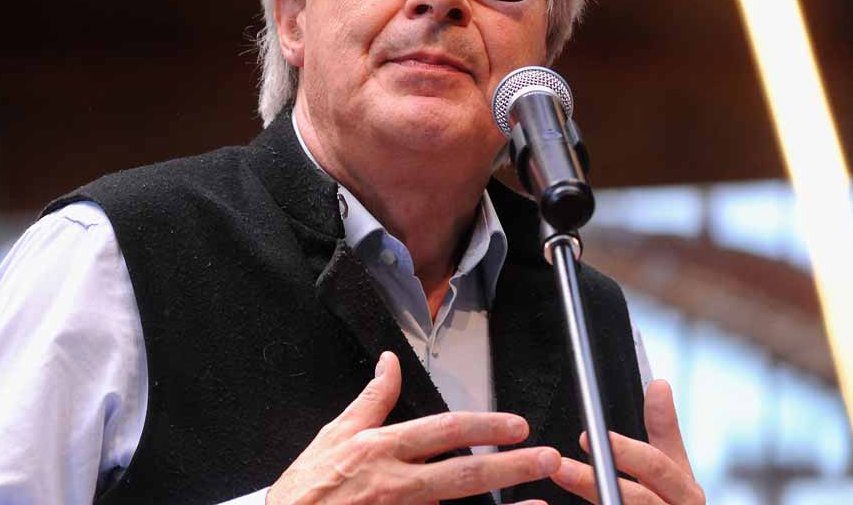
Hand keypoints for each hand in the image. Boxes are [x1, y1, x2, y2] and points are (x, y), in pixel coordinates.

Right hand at [266, 351, 559, 504]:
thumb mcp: (333, 434)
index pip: (442, 431)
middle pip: (462, 475)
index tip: (517, 425)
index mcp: (380, 450)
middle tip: (547, 458)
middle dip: (510, 466)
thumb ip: (371, 400)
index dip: (484, 427)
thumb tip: (390, 362)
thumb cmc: (305, 491)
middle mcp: (394, 485)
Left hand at [550, 380, 705, 503]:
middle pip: (639, 496)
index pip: (657, 466)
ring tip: (563, 475)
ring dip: (590, 491)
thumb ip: (664, 431)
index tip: (587, 435)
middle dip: (599, 476)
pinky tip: (566, 504)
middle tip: (567, 459)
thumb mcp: (673, 469)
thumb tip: (659, 385)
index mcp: (685, 491)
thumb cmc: (670, 503)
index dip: (623, 451)